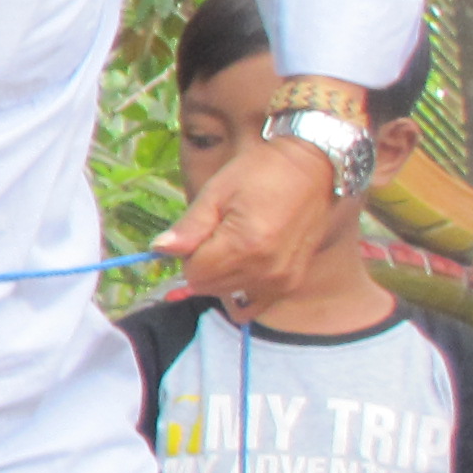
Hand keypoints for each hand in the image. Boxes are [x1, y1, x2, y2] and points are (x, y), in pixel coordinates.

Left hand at [157, 129, 337, 309]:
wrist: (314, 168)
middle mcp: (265, 270)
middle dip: (203, 264)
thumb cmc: (261, 172)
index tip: (202, 231)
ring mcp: (281, 281)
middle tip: (219, 234)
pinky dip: (241, 289)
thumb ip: (189, 227)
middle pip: (208, 286)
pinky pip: (254, 304)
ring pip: (228, 294)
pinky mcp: (292, 282)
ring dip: (222, 276)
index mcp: (244, 246)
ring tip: (237, 243)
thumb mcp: (217, 191)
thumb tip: (159, 250)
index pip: (193, 273)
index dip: (188, 253)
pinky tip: (245, 267)